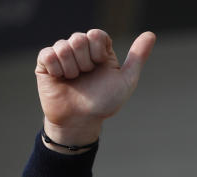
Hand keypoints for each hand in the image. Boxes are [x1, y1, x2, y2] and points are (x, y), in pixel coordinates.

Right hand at [35, 29, 155, 146]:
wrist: (81, 120)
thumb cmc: (104, 102)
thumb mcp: (126, 81)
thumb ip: (138, 57)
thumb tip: (151, 34)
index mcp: (99, 50)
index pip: (96, 34)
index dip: (98, 51)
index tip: (100, 66)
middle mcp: (81, 50)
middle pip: (79, 38)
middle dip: (85, 62)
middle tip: (86, 76)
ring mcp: (62, 55)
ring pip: (63, 46)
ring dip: (72, 68)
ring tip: (74, 80)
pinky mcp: (45, 62)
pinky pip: (48, 54)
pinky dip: (57, 69)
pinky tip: (61, 78)